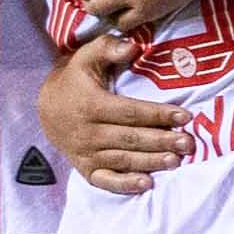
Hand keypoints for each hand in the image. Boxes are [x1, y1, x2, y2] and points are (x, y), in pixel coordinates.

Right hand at [38, 33, 184, 194]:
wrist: (46, 109)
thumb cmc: (74, 81)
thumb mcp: (85, 57)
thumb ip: (107, 48)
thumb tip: (132, 48)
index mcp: (91, 105)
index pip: (130, 112)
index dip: (158, 114)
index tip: (184, 116)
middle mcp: (88, 133)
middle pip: (130, 138)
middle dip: (161, 141)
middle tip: (188, 143)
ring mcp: (86, 154)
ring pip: (123, 160)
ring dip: (150, 162)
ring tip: (176, 161)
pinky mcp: (85, 170)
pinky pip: (106, 181)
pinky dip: (125, 185)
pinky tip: (147, 184)